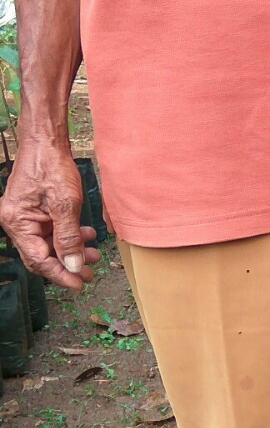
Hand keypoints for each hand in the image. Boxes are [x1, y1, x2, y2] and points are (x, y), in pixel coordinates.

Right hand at [0, 141, 99, 290]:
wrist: (47, 143)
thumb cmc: (52, 168)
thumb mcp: (65, 205)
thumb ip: (69, 238)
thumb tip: (73, 266)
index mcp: (17, 222)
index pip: (38, 259)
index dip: (60, 275)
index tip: (80, 284)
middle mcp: (16, 222)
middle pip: (42, 256)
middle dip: (68, 266)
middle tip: (91, 273)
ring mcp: (25, 217)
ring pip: (50, 245)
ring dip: (72, 252)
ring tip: (95, 254)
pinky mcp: (36, 212)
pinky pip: (52, 233)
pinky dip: (70, 237)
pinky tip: (87, 236)